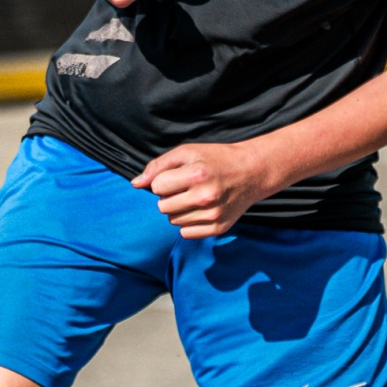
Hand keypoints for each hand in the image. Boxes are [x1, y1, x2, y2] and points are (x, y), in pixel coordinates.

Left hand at [134, 142, 277, 237]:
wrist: (252, 172)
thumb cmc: (215, 159)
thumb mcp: (187, 152)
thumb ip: (158, 166)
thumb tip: (135, 184)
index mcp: (197, 174)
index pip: (157, 187)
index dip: (163, 180)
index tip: (178, 176)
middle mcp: (206, 196)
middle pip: (162, 206)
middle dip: (169, 196)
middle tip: (186, 187)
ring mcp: (213, 215)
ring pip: (172, 221)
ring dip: (178, 210)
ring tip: (195, 197)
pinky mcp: (219, 228)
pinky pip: (186, 233)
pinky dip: (188, 223)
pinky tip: (200, 210)